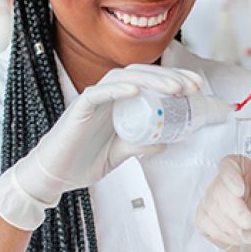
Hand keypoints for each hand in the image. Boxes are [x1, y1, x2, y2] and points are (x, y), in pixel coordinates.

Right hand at [0, 65, 202, 229]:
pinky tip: (136, 90)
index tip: (197, 86)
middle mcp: (108, 95)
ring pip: (125, 78)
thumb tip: (167, 142)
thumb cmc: (83, 161)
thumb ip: (141, 145)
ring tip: (176, 87)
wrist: (53, 176)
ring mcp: (93, 99)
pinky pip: (99, 93)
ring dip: (152, 80)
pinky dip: (118, 89)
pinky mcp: (79, 108)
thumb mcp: (121, 153)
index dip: (174, 79)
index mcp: (119, 102)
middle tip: (194, 85)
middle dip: (170, 76)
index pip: (150, 82)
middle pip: (142, 74)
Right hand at [196, 155, 250, 251]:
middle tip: (249, 225)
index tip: (241, 189)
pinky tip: (236, 239)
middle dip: (233, 210)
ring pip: (210, 210)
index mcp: (242, 170)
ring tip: (247, 234)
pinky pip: (206, 226)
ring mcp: (209, 202)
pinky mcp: (203, 221)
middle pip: (217, 190)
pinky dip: (222, 235)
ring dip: (230, 226)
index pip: (228, 165)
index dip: (231, 176)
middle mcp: (223, 183)